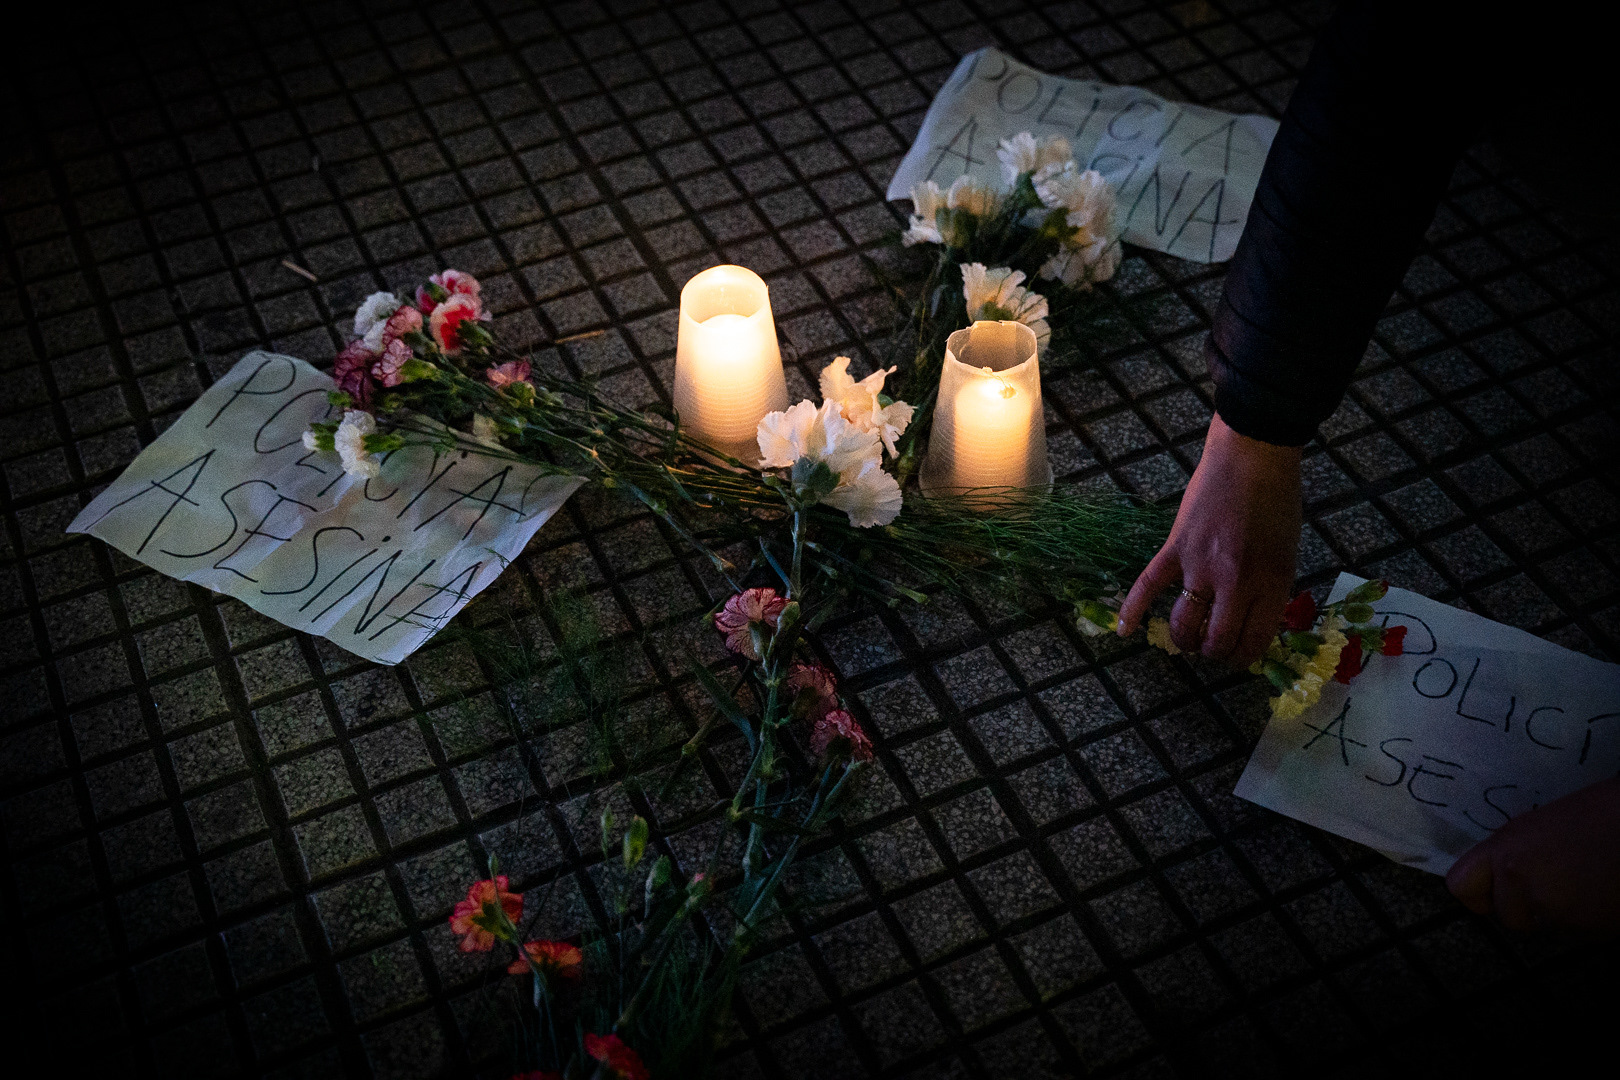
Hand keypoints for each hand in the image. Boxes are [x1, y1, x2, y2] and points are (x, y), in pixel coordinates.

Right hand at [1117, 411, 1302, 664]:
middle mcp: (1235, 583)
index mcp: (1271, 584)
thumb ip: (1269, 590)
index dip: (1243, 657)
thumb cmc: (1278, 502)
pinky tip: (1124, 630)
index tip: (1237, 654)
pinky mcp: (1175, 548)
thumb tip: (1250, 622)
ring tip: (1186, 638)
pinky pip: (1148, 585)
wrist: (1252, 456)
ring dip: (1184, 640)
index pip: (1252, 643)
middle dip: (1213, 652)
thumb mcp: (1287, 553)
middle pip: (1216, 641)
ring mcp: (1201, 566)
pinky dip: (1132, 609)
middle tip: (1213, 646)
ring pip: (1183, 624)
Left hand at [1445, 777, 1619, 936]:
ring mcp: (1555, 911)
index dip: (1478, 893)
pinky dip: (1588, 921)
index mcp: (1505, 850)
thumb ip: (1512, 854)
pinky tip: (1603, 895)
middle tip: (1555, 882)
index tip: (1492, 892)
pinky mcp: (1588, 930)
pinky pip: (1576, 933)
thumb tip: (1500, 876)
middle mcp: (1521, 883)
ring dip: (1559, 915)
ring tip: (1584, 884)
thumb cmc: (1598, 812)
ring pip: (1544, 927)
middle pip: (1508, 916)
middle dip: (1527, 907)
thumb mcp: (1538, 826)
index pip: (1462, 887)